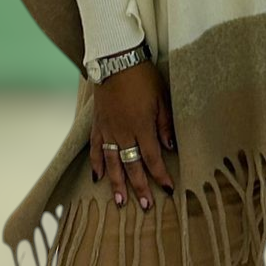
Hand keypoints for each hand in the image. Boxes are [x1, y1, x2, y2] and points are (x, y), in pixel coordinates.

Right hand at [90, 59, 175, 212]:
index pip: (152, 158)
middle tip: (145, 207)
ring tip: (120, 201)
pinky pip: (96, 148)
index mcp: (142, 126)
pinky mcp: (98, 124)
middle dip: (140, 187)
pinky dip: (97, 163)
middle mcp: (123, 132)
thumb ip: (165, 124)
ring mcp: (108, 129)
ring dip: (117, 183)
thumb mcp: (162, 98)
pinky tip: (98, 177)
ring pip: (113, 162)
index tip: (168, 189)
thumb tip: (169, 147)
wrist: (115, 59)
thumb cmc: (143, 77)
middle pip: (132, 166)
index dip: (160, 176)